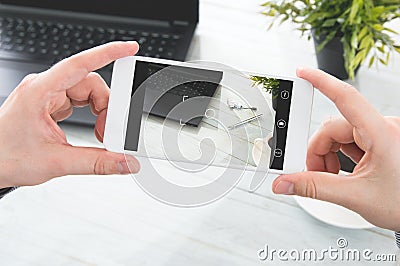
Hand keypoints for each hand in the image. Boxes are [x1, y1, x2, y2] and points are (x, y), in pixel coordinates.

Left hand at [0, 42, 140, 187]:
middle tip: (108, 132)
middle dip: (106, 106)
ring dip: (100, 111)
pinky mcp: (51, 104)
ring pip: (87, 92)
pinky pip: (80, 100)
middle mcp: (44, 87)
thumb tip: (124, 162)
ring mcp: (48, 95)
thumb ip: (96, 163)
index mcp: (40, 91)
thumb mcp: (56, 162)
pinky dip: (92, 114)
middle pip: (90, 83)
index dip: (107, 54)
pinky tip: (92, 129)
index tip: (128, 49)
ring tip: (100, 134)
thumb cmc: (6, 156)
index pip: (79, 64)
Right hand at [272, 68, 399, 230]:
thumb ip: (314, 188)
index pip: (346, 98)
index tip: (302, 73)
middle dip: (318, 152)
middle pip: (333, 127)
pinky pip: (349, 141)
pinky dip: (338, 157)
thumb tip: (285, 182)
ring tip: (333, 179)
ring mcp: (382, 135)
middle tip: (315, 174)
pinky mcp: (380, 142)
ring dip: (328, 156)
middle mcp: (383, 128)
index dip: (321, 81)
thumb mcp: (355, 197)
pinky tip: (343, 174)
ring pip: (338, 136)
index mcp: (382, 134)